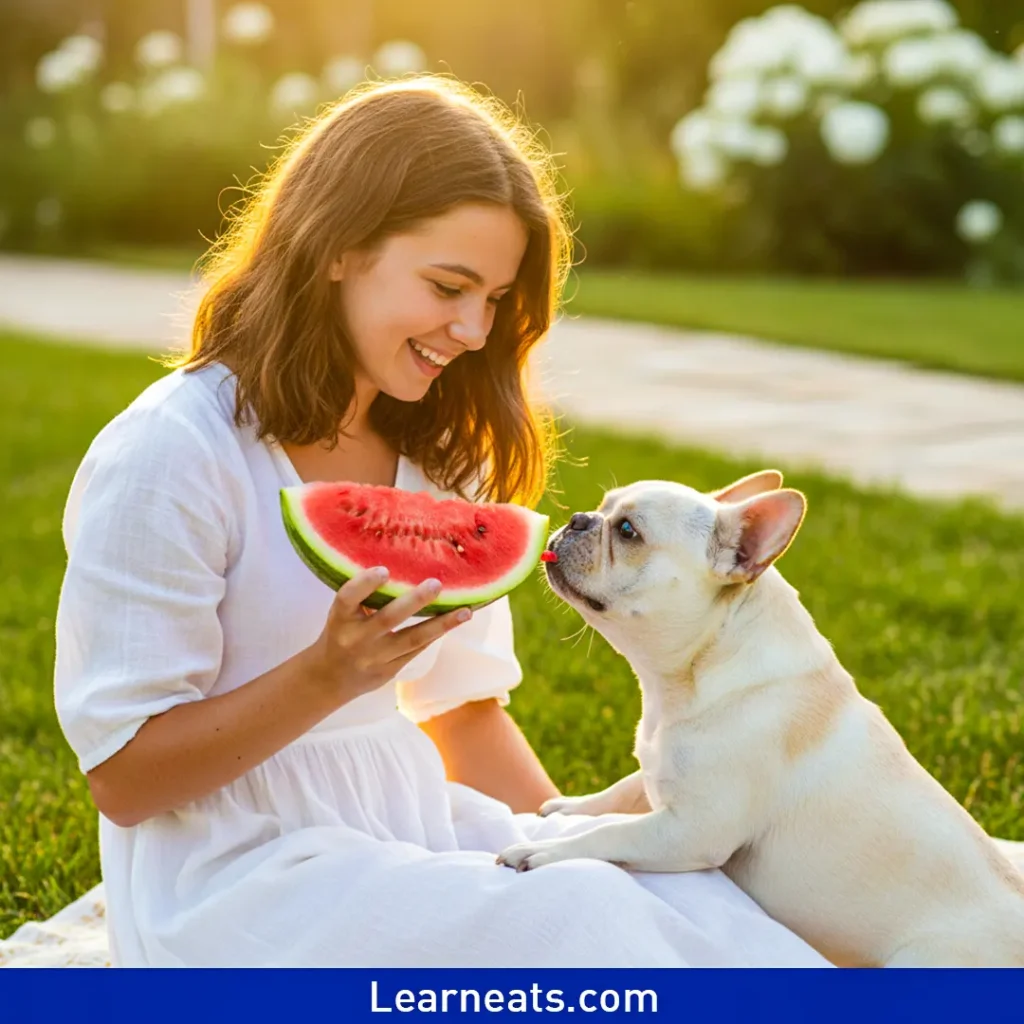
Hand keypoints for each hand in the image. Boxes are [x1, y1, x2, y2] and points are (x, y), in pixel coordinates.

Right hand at [306, 566, 470, 702]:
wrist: (331, 678)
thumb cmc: (341, 632)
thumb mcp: (342, 614)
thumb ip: (363, 596)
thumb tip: (402, 562)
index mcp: (340, 619)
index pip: (348, 598)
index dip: (365, 583)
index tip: (384, 569)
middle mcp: (356, 639)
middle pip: (387, 619)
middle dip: (414, 601)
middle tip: (437, 584)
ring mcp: (375, 657)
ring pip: (412, 639)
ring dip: (441, 624)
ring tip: (465, 612)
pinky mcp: (391, 670)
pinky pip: (417, 650)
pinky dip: (436, 634)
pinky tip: (456, 621)